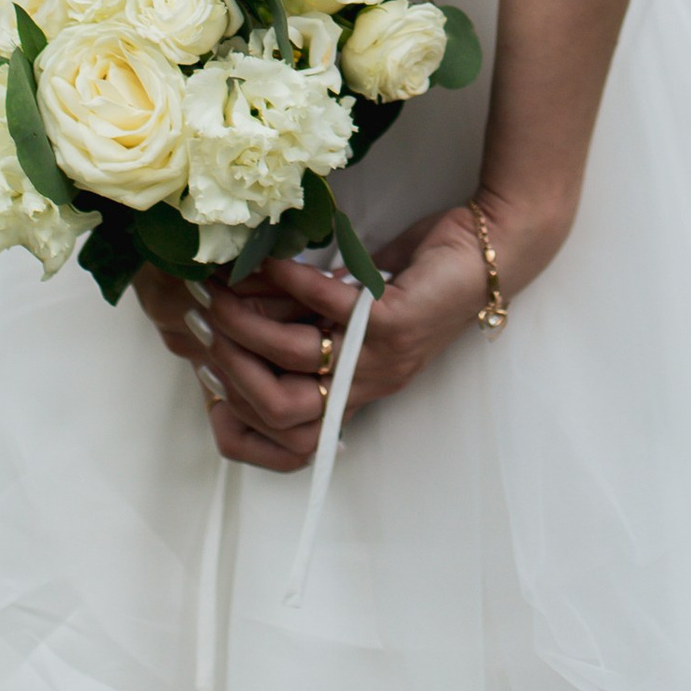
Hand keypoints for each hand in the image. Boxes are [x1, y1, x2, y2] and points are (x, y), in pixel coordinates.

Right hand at [132, 206, 499, 468]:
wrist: (488, 251)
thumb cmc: (418, 278)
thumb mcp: (353, 310)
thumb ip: (306, 317)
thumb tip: (237, 305)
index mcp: (355, 391)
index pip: (289, 440)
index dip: (241, 420)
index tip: (204, 376)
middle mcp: (367, 384)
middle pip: (281, 409)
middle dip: (232, 369)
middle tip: (202, 326)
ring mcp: (381, 356)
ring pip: (294, 356)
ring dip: (248, 322)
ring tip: (220, 290)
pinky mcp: (394, 320)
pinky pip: (328, 307)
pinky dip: (291, 282)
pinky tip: (267, 261)